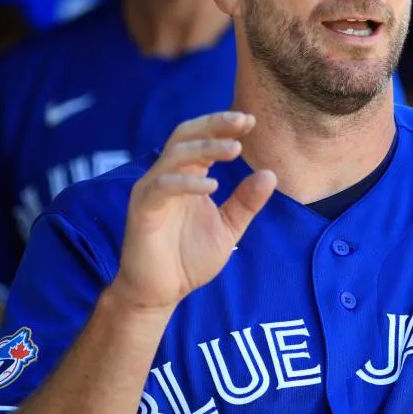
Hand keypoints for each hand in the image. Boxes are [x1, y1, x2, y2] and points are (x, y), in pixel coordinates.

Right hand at [111, 111, 276, 317]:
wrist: (161, 293)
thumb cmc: (188, 259)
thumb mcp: (228, 228)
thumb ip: (246, 202)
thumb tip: (270, 174)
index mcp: (187, 177)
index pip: (202, 139)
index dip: (223, 126)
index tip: (251, 120)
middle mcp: (167, 176)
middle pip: (185, 135)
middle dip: (214, 125)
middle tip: (242, 121)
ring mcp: (152, 191)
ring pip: (174, 155)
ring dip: (206, 148)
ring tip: (235, 149)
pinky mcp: (142, 210)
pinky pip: (162, 187)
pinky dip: (187, 183)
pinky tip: (212, 187)